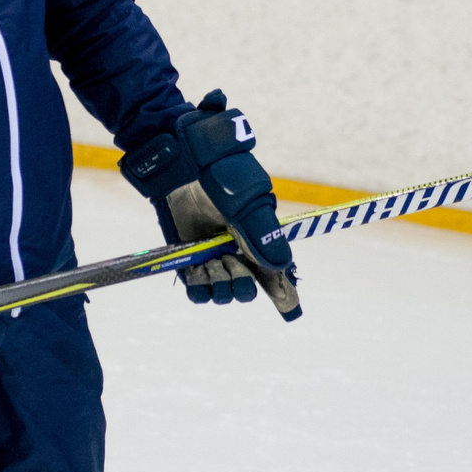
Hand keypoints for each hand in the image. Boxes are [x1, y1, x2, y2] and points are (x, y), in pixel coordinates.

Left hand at [119, 90, 301, 319]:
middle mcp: (237, 249)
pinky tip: (198, 275)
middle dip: (241, 284)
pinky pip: (196, 287)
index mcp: (259, 235)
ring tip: (210, 265)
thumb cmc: (219, 174)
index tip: (291, 311)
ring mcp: (212, 253)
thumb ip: (262, 233)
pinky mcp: (188, 255)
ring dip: (218, 286)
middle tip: (228, 262)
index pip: (276, 271)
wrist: (181, 160)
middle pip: (247, 286)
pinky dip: (198, 288)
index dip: (284, 293)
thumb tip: (282, 265)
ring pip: (222, 290)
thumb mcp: (245, 202)